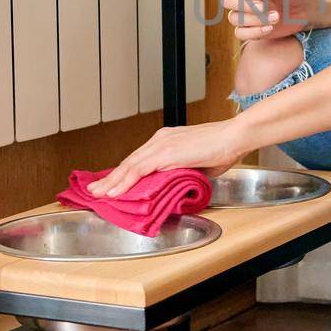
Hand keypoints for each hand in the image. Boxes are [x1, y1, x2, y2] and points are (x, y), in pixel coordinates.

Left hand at [87, 119, 249, 197]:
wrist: (235, 136)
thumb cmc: (224, 149)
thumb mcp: (197, 165)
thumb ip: (182, 173)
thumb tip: (174, 188)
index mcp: (167, 140)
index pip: (139, 159)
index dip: (123, 173)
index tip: (111, 184)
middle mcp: (160, 139)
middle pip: (129, 162)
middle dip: (110, 178)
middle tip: (94, 190)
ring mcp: (161, 145)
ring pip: (129, 166)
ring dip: (111, 182)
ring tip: (98, 194)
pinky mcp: (165, 153)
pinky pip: (138, 169)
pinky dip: (124, 181)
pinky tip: (114, 191)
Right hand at [222, 0, 311, 41]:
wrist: (304, 7)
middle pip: (227, 1)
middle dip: (246, 5)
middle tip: (264, 6)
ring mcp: (243, 14)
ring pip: (234, 18)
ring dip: (255, 19)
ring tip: (276, 16)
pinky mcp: (249, 29)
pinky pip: (240, 34)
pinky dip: (254, 32)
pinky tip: (269, 28)